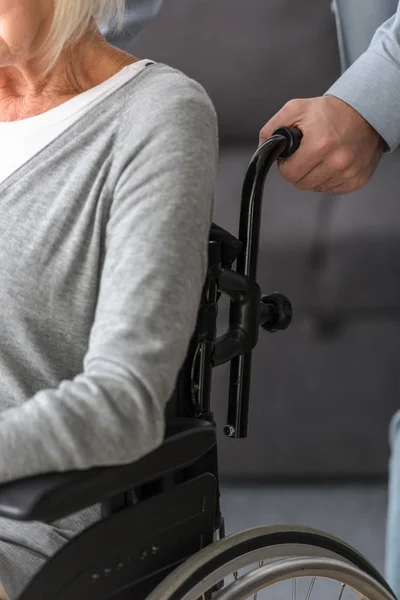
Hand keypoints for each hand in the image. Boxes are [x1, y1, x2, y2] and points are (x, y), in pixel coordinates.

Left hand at [259, 96, 384, 193]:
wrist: (367, 112)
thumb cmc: (331, 111)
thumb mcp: (296, 109)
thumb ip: (272, 128)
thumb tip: (263, 148)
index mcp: (320, 144)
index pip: (289, 174)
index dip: (286, 165)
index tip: (292, 155)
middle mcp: (337, 161)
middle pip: (301, 184)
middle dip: (298, 171)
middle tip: (306, 154)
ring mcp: (349, 173)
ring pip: (315, 188)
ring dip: (314, 175)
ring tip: (321, 156)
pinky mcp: (357, 180)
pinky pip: (332, 189)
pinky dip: (329, 178)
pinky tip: (333, 162)